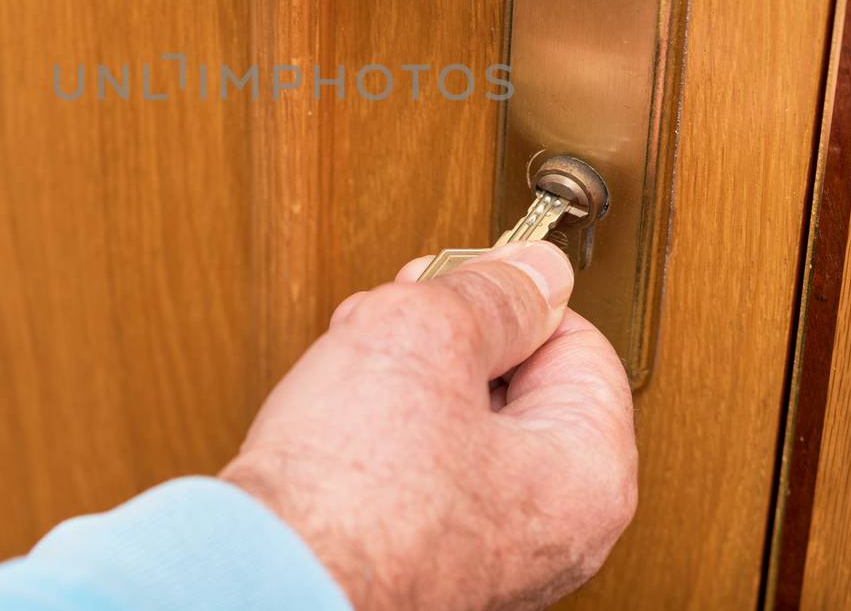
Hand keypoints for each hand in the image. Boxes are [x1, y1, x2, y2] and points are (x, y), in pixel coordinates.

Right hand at [221, 241, 636, 610]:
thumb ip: (494, 292)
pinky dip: (380, 431)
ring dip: (405, 376)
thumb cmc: (349, 490)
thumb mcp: (426, 336)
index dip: (508, 295)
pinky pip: (421, 471)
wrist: (262, 579)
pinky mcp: (425, 561)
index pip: (579, 343)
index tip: (456, 277)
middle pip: (518, 385)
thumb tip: (538, 271)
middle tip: (394, 317)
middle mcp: (553, 531)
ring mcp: (488, 553)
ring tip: (352, 362)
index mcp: (587, 479)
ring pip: (461, 424)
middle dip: (448, 337)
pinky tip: (335, 414)